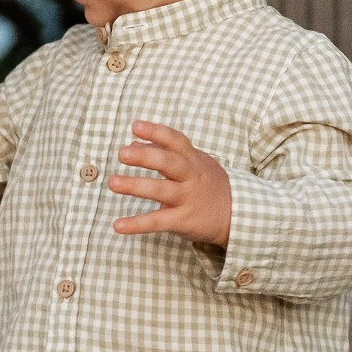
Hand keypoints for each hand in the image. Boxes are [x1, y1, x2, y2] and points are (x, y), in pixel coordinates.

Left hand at [111, 121, 232, 244]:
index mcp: (192, 159)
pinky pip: (158, 222)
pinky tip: (118, 225)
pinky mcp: (184, 220)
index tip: (136, 126)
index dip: (156, 132)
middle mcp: (191, 176)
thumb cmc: (207, 184)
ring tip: (113, 182)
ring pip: (161, 190)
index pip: (175, 141)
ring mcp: (188, 198)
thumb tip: (133, 144)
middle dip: (145, 157)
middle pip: (169, 163)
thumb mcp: (192, 163)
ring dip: (135, 186)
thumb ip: (163, 153)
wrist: (237, 214)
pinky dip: (137, 224)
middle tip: (122, 153)